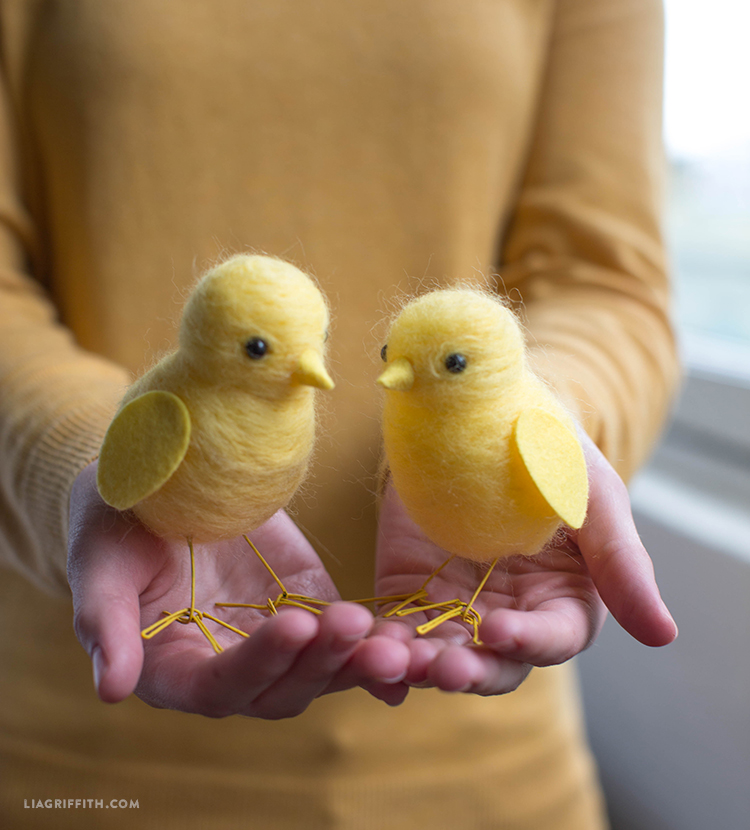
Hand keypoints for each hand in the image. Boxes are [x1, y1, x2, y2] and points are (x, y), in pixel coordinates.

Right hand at [68, 462, 409, 717]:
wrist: (163, 486)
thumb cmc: (116, 524)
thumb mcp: (101, 560)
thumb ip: (105, 621)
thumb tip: (110, 690)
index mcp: (173, 668)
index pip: (217, 685)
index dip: (256, 661)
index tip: (292, 624)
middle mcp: (230, 667)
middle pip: (281, 688)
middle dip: (321, 662)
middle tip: (354, 627)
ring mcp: (275, 641)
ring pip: (322, 670)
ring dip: (359, 661)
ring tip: (397, 644)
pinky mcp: (308, 608)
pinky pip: (346, 640)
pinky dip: (377, 650)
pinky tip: (413, 652)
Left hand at [374, 430, 677, 695]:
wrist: (479, 413)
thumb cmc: (551, 450)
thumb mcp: (592, 495)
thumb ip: (620, 562)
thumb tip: (664, 635)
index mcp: (562, 600)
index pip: (552, 638)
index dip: (529, 640)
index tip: (499, 628)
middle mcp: (509, 614)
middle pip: (492, 663)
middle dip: (469, 670)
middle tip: (442, 666)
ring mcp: (454, 605)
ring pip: (437, 652)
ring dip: (417, 664)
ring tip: (394, 660)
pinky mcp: (407, 589)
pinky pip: (393, 626)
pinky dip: (379, 643)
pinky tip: (362, 650)